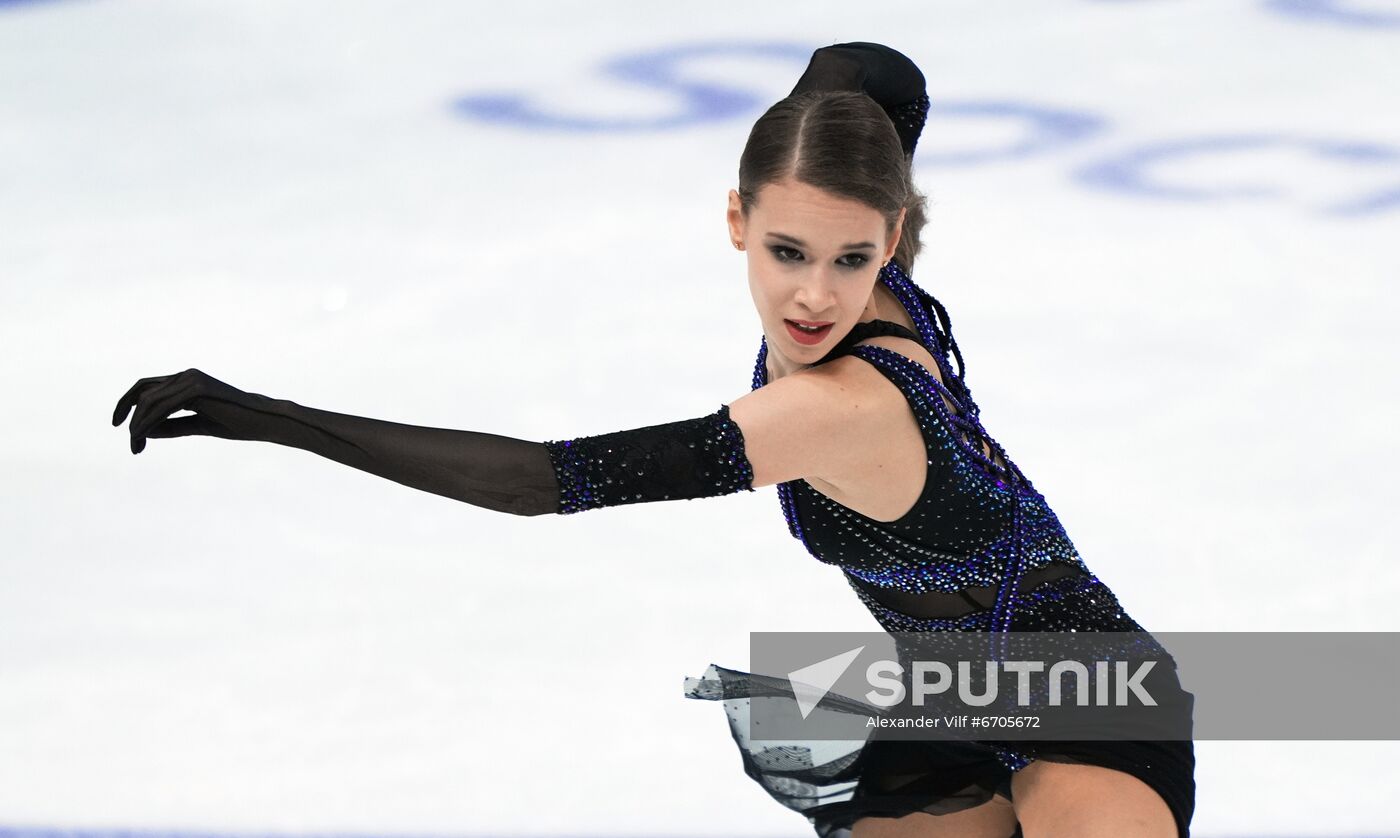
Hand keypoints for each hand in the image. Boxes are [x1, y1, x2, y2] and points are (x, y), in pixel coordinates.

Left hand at [112, 368, 262, 453]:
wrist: (263, 421)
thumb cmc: (237, 424)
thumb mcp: (198, 425)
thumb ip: (172, 425)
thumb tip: (144, 431)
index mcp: (187, 380)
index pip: (148, 387)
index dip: (128, 404)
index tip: (120, 426)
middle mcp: (186, 375)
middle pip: (143, 392)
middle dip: (129, 416)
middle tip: (130, 443)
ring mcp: (191, 379)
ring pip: (149, 401)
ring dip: (138, 425)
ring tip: (136, 446)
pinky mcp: (196, 389)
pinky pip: (162, 407)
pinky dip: (148, 423)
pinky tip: (142, 438)